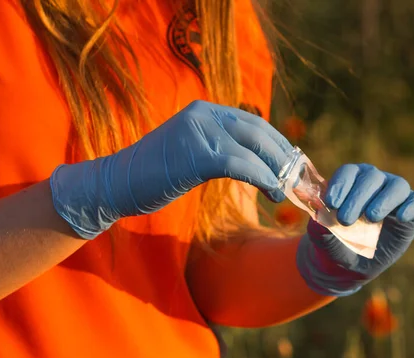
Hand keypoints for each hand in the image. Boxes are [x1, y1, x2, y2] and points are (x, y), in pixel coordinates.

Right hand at [50, 100, 291, 238]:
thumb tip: (253, 161)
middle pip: (257, 130)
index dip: (276, 142)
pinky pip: (240, 164)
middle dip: (282, 155)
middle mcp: (203, 114)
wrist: (116, 183)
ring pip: (252, 146)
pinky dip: (261, 178)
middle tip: (297, 177)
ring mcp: (198, 131)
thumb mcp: (190, 152)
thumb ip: (218, 148)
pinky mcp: (196, 154)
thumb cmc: (152, 175)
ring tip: (286, 190)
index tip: (291, 161)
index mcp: (203, 111)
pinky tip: (271, 190)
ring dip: (275, 170)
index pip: (251, 121)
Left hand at [296, 164, 413, 295]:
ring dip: (384, 199)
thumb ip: (319, 225)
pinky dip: (413, 205)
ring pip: (397, 185)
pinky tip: (401, 217)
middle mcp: (374, 182)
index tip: (331, 203)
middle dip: (358, 197)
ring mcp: (394, 195)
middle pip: (371, 177)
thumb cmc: (333, 242)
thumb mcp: (321, 237)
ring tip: (371, 217)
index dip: (341, 184)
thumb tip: (319, 214)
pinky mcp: (412, 212)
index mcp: (350, 181)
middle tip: (345, 220)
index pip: (349, 172)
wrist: (349, 264)